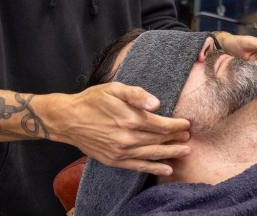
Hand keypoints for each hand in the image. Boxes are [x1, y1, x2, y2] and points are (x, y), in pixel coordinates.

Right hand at [42, 83, 191, 175]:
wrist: (68, 119)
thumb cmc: (92, 101)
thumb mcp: (114, 89)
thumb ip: (136, 94)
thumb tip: (156, 103)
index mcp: (130, 119)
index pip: (161, 125)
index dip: (177, 125)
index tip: (186, 124)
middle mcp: (128, 138)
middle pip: (159, 139)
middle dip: (176, 138)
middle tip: (188, 136)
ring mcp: (121, 152)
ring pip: (152, 154)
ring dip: (171, 153)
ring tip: (185, 151)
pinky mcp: (114, 160)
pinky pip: (139, 166)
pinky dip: (154, 168)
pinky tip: (167, 168)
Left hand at [215, 32, 256, 81]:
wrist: (217, 48)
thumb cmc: (234, 43)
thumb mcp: (249, 43)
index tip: (252, 59)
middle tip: (245, 65)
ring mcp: (252, 74)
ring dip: (253, 78)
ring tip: (241, 71)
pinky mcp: (245, 81)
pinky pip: (252, 86)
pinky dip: (247, 83)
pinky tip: (240, 79)